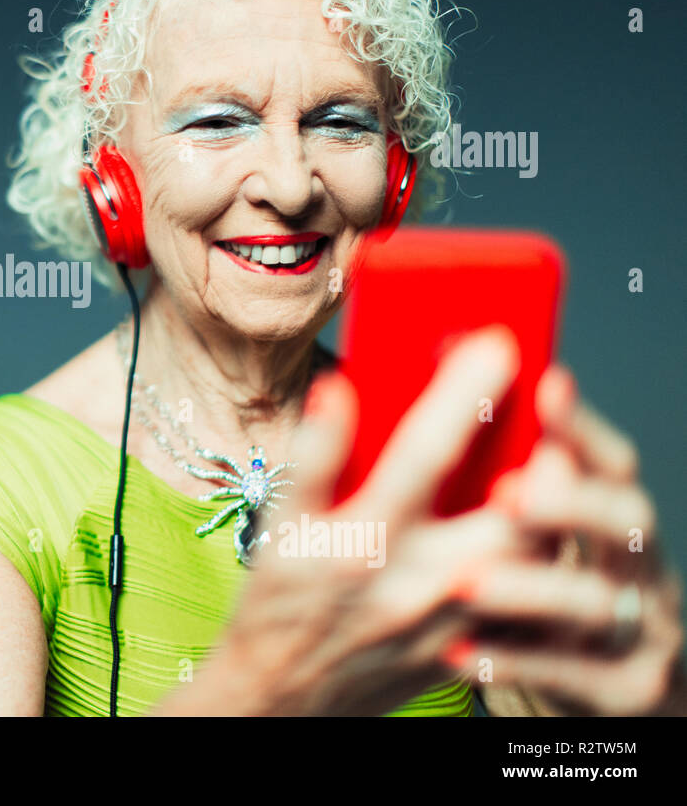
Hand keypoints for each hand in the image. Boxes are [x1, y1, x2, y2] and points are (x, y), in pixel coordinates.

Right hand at [199, 326, 534, 714]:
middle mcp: (417, 582)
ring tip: (548, 466)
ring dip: (550, 509)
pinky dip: (543, 563)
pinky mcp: (470, 650)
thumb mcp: (280, 527)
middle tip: (550, 416)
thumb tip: (339, 390)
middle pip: (514, 515)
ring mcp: (452, 622)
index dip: (466, 392)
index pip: (426, 452)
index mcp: (364, 540)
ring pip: (535, 560)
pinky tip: (533, 531)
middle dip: (545, 460)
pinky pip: (529, 606)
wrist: (282, 695)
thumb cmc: (279, 603)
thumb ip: (312, 457)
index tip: (499, 344)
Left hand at [443, 367, 685, 714]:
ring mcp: (642, 630)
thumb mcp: (543, 538)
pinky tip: (458, 652)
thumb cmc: (548, 595)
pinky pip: (570, 675)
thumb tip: (431, 409)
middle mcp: (640, 567)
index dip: (581, 425)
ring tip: (465, 580)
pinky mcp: (624, 690)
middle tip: (509, 492)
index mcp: (615, 519)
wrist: (613, 690)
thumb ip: (510, 486)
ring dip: (530, 587)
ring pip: (597, 602)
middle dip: (570, 501)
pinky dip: (513, 661)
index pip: (611, 461)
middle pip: (628, 520)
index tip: (545, 384)